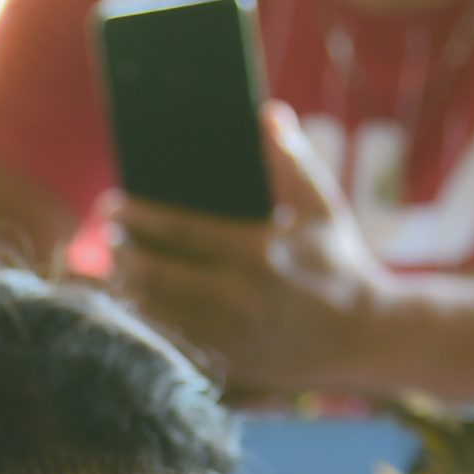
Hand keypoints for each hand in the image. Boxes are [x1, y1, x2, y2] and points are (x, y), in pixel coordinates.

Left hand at [107, 102, 395, 392]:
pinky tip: (136, 304)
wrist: (363, 336)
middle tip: (110, 238)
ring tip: (117, 268)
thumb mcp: (322, 206)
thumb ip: (291, 159)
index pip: (179, 230)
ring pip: (156, 311)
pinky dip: (146, 321)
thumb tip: (266, 112)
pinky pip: (171, 341)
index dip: (138, 217)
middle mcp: (240, 294)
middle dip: (123, 254)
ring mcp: (231, 332)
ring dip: (127, 289)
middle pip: (156, 274)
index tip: (111, 205)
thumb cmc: (338, 261)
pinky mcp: (228, 360)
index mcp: (259, 250)